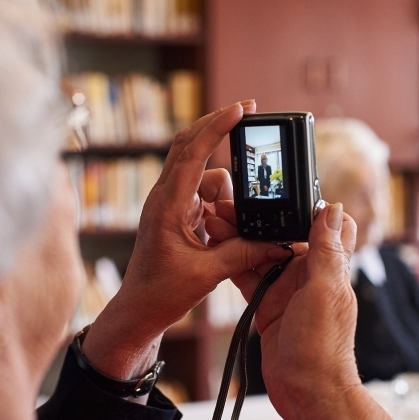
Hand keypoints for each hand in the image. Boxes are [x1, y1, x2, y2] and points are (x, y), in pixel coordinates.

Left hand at [83, 101, 289, 380]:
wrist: (138, 311)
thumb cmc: (161, 293)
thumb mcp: (208, 274)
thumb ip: (245, 253)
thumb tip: (280, 243)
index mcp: (167, 205)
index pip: (192, 152)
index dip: (217, 126)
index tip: (241, 107)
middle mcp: (165, 198)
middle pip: (190, 145)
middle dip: (217, 128)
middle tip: (247, 113)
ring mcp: (170, 205)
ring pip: (205, 177)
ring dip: (226, 193)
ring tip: (227, 231)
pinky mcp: (176, 216)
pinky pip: (204, 196)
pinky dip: (221, 206)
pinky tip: (224, 233)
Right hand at [209, 203, 418, 419]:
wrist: (306, 392)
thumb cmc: (323, 346)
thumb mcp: (327, 292)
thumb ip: (328, 251)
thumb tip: (335, 208)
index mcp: (328, 267)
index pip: (323, 225)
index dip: (305, 205)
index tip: (278, 189)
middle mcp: (308, 275)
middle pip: (282, 235)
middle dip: (258, 218)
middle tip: (229, 204)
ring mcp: (285, 291)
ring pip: (260, 253)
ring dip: (239, 237)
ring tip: (214, 220)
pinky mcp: (266, 306)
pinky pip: (248, 277)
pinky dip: (232, 262)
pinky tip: (213, 248)